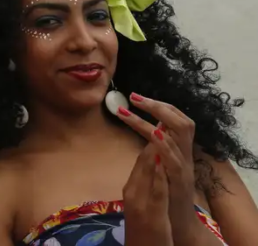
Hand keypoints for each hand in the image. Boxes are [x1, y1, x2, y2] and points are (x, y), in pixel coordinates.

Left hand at [118, 93, 206, 243]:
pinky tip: (153, 135)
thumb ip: (156, 149)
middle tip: (134, 97)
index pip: (178, 120)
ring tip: (134, 109)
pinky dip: (165, 146)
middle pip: (183, 123)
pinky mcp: (180, 182)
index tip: (137, 96)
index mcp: (180, 151)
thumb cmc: (167, 194)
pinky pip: (175, 160)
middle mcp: (186, 156)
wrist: (178, 223)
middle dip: (159, 107)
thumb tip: (147, 127)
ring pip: (178, 137)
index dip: (161, 106)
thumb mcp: (161, 166)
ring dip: (154, 121)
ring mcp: (184, 168)